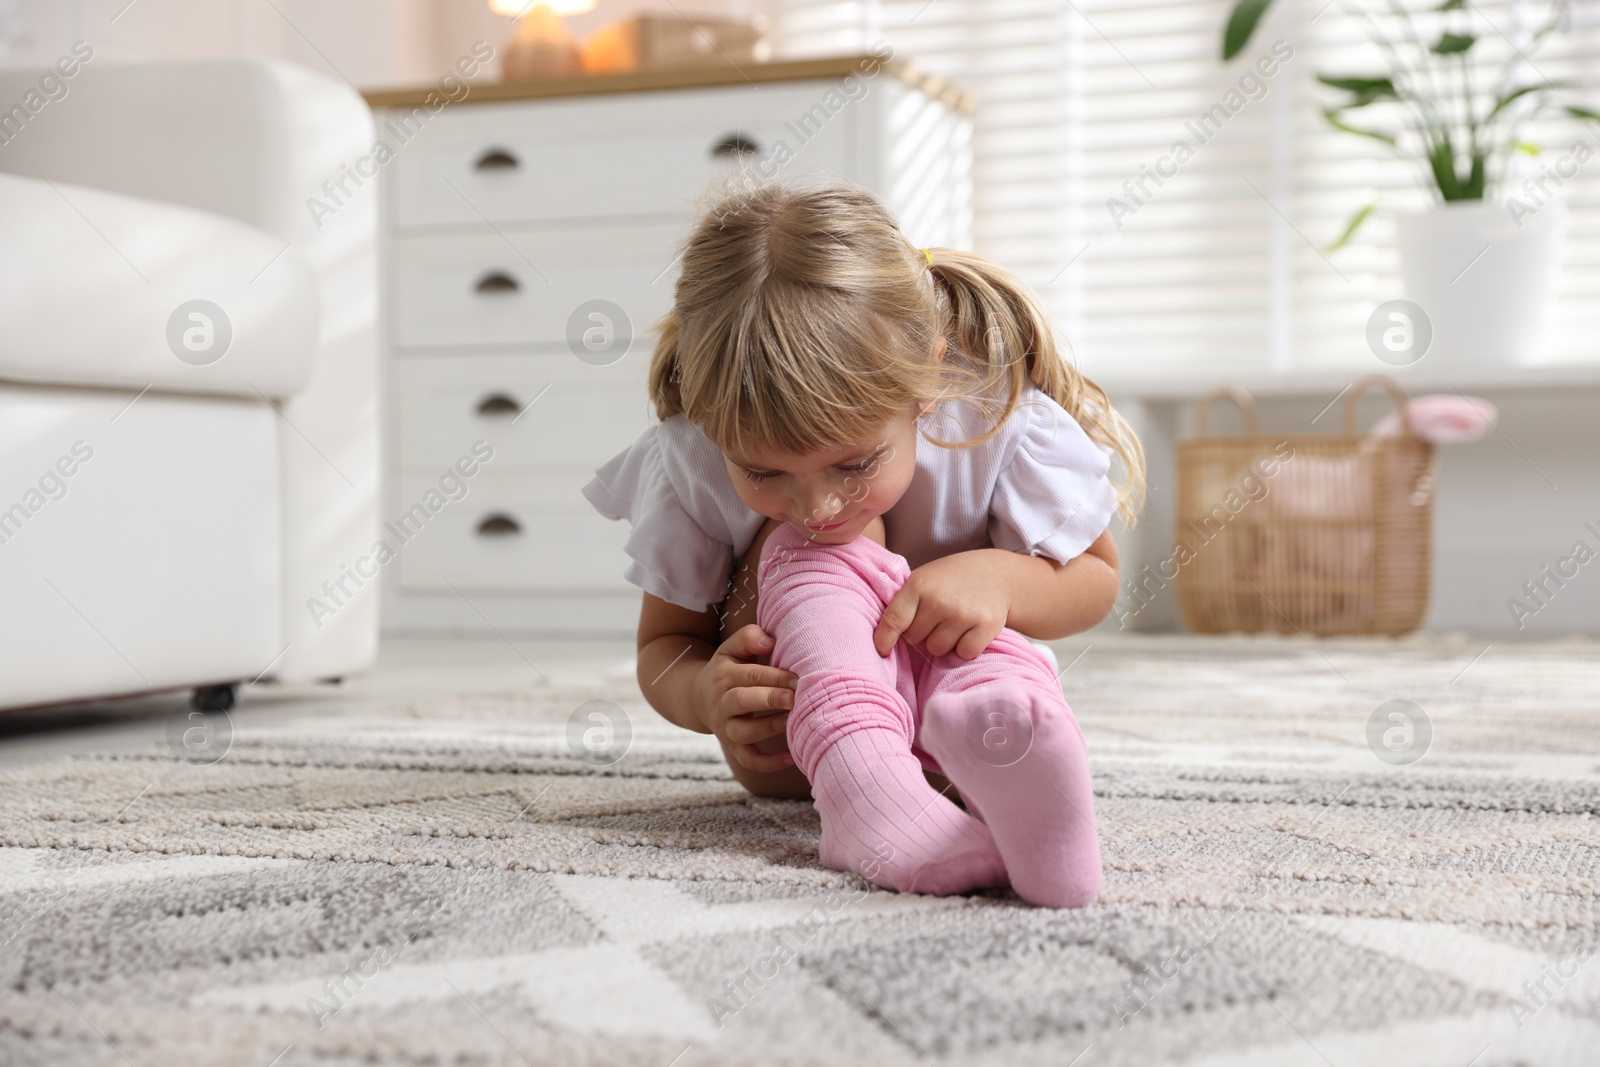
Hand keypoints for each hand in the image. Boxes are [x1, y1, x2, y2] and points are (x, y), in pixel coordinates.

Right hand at [691, 624, 798, 772]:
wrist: (697, 698)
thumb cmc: (728, 668)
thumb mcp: (731, 648)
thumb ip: (748, 638)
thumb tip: (769, 641)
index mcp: (725, 675)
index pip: (751, 675)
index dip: (776, 676)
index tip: (800, 678)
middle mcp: (722, 702)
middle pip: (743, 701)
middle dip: (770, 699)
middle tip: (795, 697)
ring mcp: (725, 727)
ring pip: (744, 733)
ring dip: (769, 728)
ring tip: (794, 721)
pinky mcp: (732, 747)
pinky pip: (748, 760)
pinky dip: (767, 764)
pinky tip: (791, 757)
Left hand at [872, 549, 1014, 659]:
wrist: (998, 574)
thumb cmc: (953, 579)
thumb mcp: (925, 578)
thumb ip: (905, 602)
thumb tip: (881, 639)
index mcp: (919, 586)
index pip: (894, 620)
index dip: (884, 638)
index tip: (882, 650)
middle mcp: (939, 600)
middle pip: (915, 639)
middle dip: (923, 633)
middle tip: (937, 618)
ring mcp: (963, 614)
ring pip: (937, 650)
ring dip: (944, 643)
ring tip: (954, 623)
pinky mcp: (985, 626)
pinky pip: (963, 654)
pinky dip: (966, 648)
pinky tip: (970, 631)